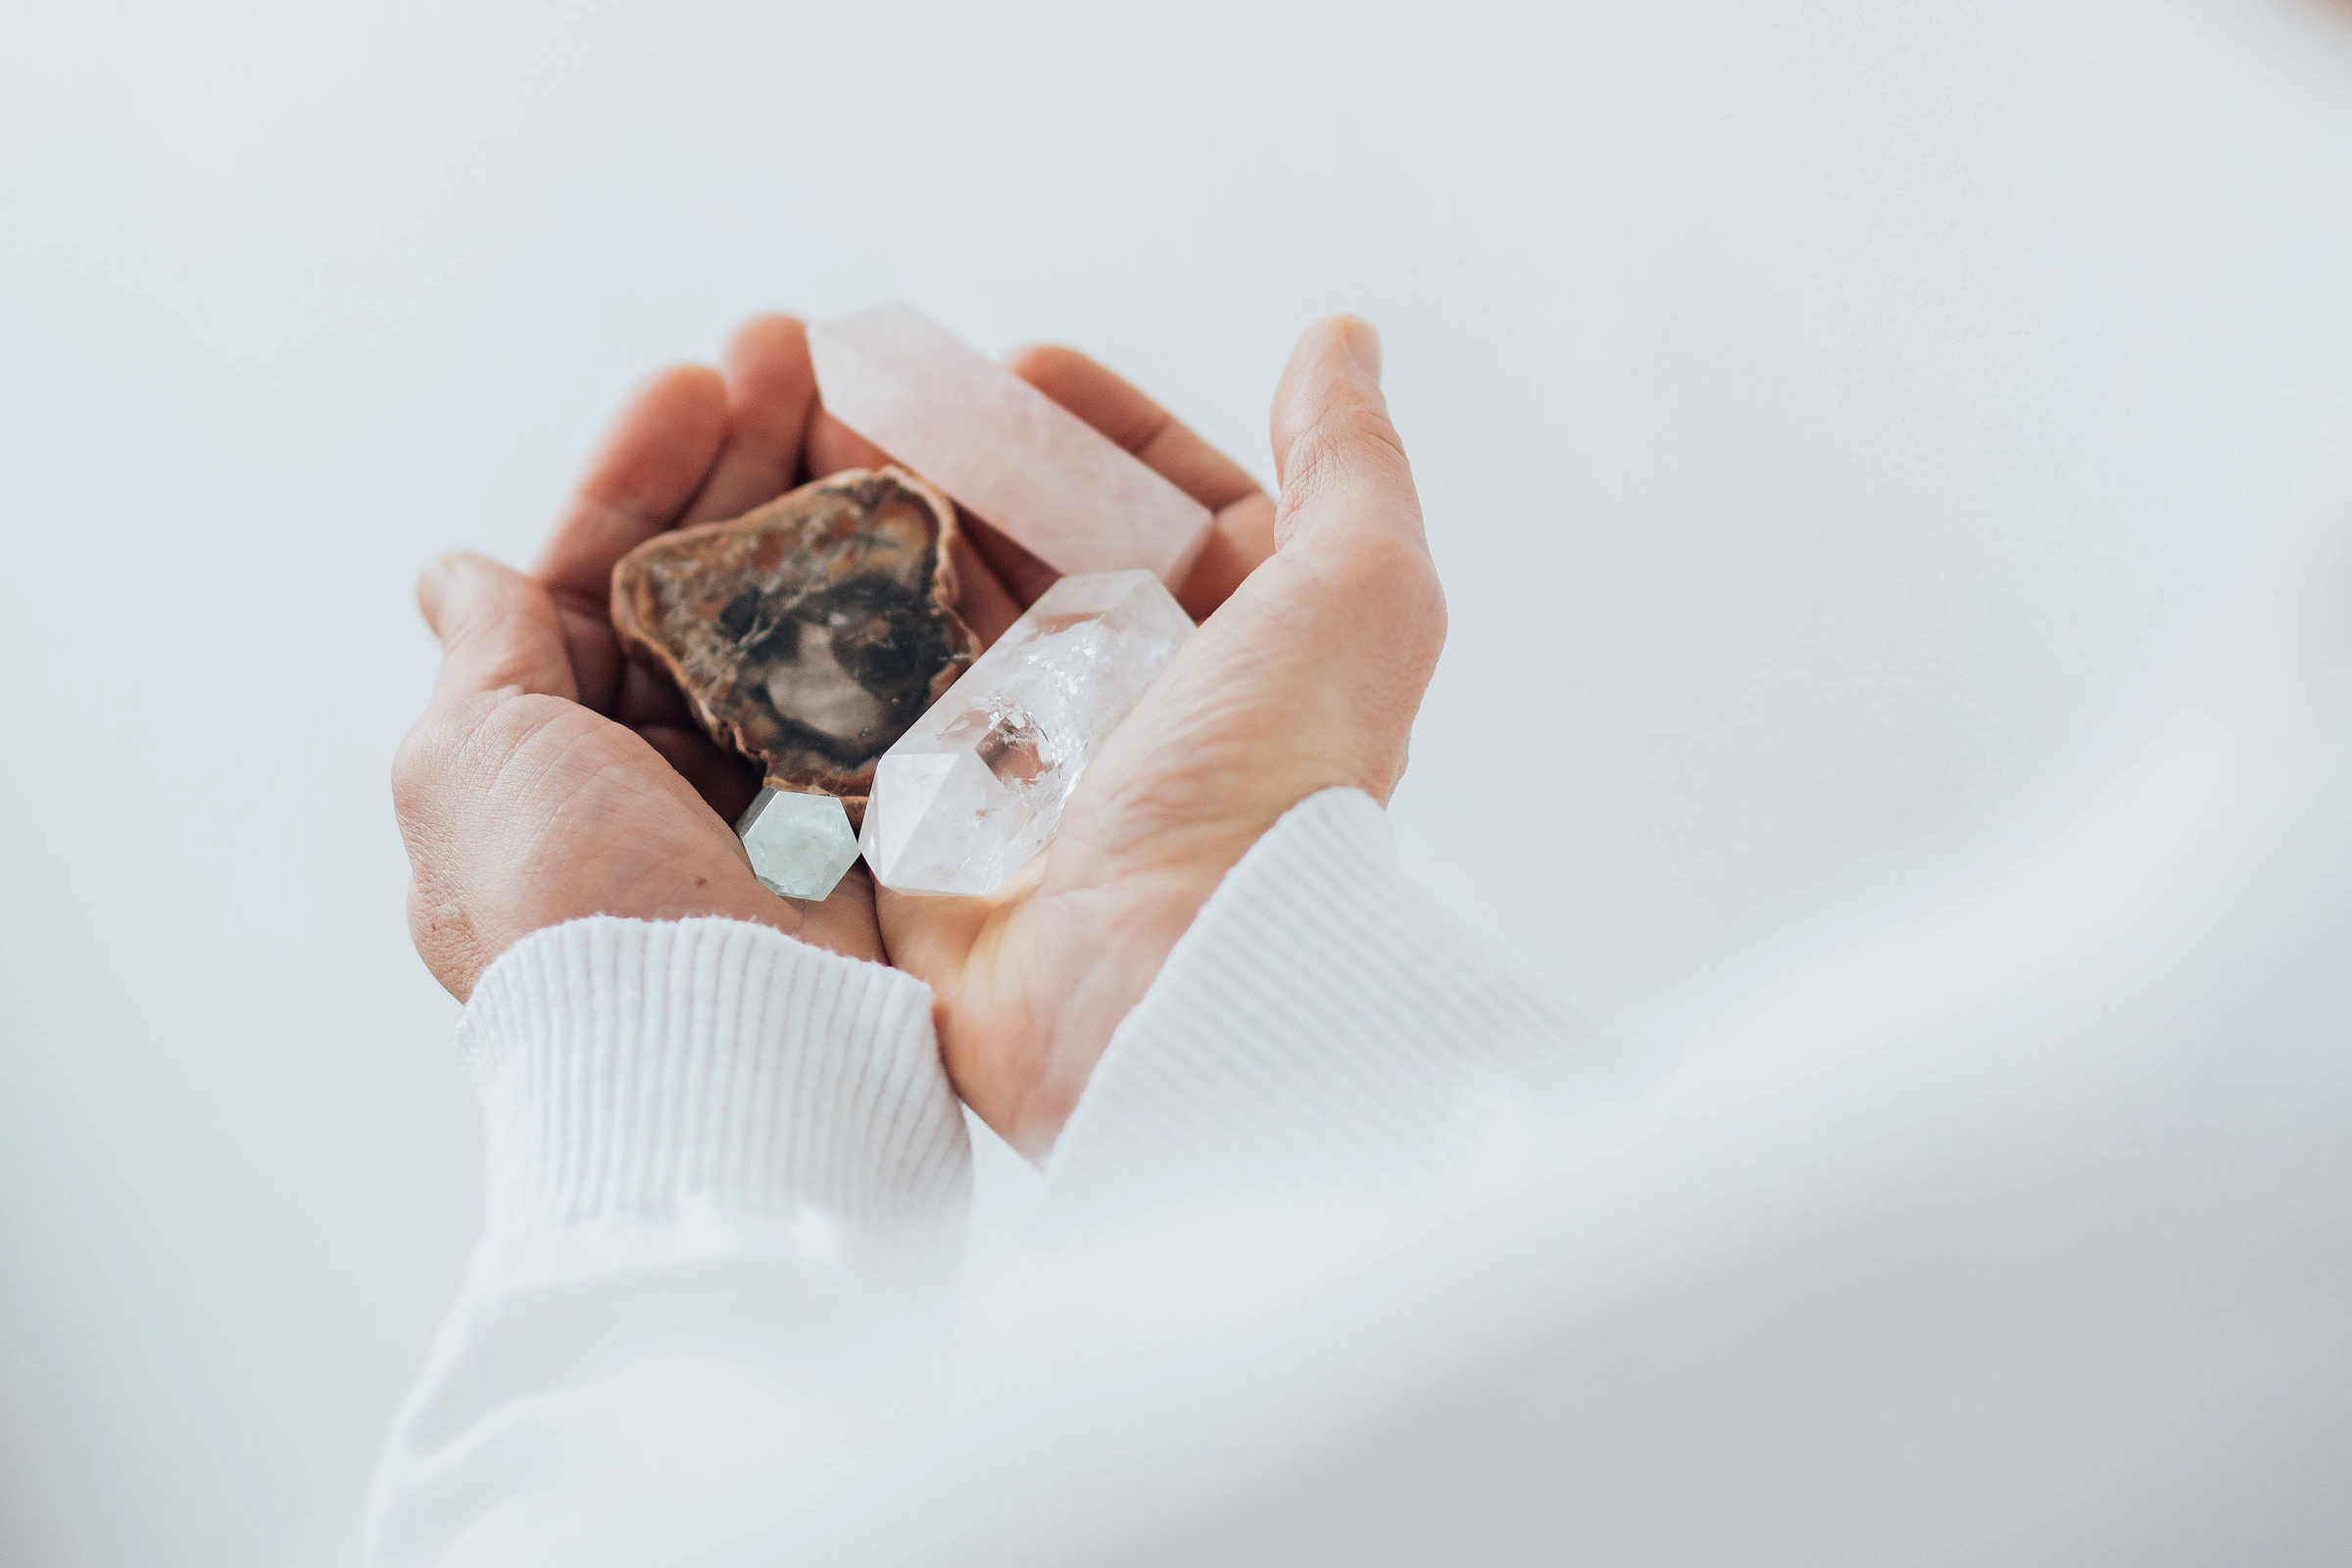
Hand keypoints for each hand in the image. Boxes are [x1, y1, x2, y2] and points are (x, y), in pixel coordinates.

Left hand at [393, 319, 893, 997]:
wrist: (715, 1055)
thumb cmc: (567, 908)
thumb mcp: (471, 764)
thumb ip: (483, 656)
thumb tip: (452, 570)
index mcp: (551, 753)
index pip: (595, 577)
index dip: (639, 474)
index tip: (694, 383)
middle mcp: (662, 769)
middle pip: (712, 582)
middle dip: (750, 464)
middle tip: (799, 358)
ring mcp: (775, 794)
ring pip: (805, 619)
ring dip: (833, 512)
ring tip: (877, 404)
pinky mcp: (874, 825)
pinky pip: (890, 689)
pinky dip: (911, 604)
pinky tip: (933, 522)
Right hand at [873, 317, 1446, 1154]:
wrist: (1162, 989)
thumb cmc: (1271, 795)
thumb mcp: (1358, 600)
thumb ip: (1350, 463)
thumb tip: (1343, 337)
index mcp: (1240, 655)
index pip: (1166, 503)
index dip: (1096, 423)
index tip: (1021, 360)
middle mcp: (1135, 712)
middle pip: (1034, 548)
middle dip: (959, 454)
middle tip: (879, 381)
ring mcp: (1025, 772)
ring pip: (940, 615)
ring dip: (878, 524)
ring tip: (809, 441)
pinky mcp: (927, 834)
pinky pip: (864, 713)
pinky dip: (820, 636)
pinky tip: (779, 560)